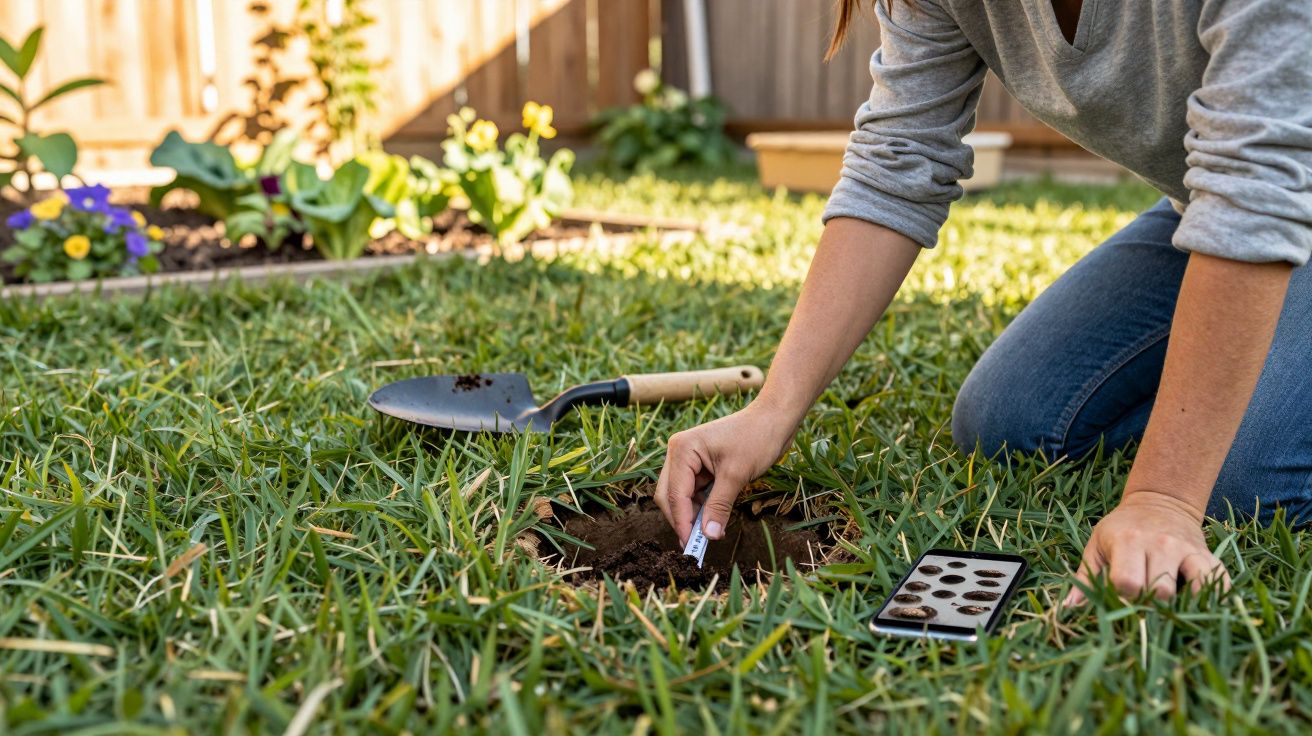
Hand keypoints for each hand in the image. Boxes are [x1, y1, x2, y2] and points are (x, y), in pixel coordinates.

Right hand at [654, 401, 796, 545]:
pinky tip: (713, 521)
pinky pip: (694, 492)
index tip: (692, 547)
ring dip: (692, 516)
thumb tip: (708, 535)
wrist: (774, 419)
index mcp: (682, 450)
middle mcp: (679, 453)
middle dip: (682, 520)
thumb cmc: (756, 439)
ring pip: (680, 496)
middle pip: (669, 496)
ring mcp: (688, 459)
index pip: (675, 494)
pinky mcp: (700, 466)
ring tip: (709, 535)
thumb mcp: (736, 475)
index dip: (682, 522)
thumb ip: (719, 506)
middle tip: (696, 547)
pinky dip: (701, 507)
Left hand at [1064, 490, 1230, 605]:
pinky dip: (1212, 598)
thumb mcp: (1096, 546)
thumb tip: (1069, 608)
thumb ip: (1085, 578)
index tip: (1120, 600)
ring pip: (1193, 589)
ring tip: (1169, 608)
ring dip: (1182, 605)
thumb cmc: (1121, 529)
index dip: (1123, 599)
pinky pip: (1218, 582)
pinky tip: (1198, 606)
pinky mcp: (1208, 556)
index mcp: (1129, 542)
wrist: (1159, 501)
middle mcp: (1161, 544)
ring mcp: (1188, 550)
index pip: (1127, 583)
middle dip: (1151, 606)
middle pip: (1160, 591)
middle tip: (1143, 606)